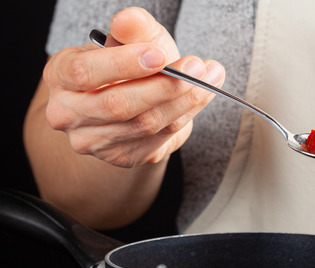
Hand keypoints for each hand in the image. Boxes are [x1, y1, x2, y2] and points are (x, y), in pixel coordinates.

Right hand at [42, 7, 224, 167]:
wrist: (128, 99)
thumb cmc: (125, 65)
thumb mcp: (127, 40)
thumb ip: (131, 29)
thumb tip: (128, 19)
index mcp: (59, 76)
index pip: (84, 72)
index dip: (123, 64)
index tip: (160, 55)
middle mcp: (68, 113)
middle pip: (118, 104)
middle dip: (164, 85)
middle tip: (197, 68)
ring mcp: (94, 141)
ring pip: (145, 124)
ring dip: (185, 100)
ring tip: (211, 76)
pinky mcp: (122, 156)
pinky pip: (161, 137)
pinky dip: (187, 114)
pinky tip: (202, 95)